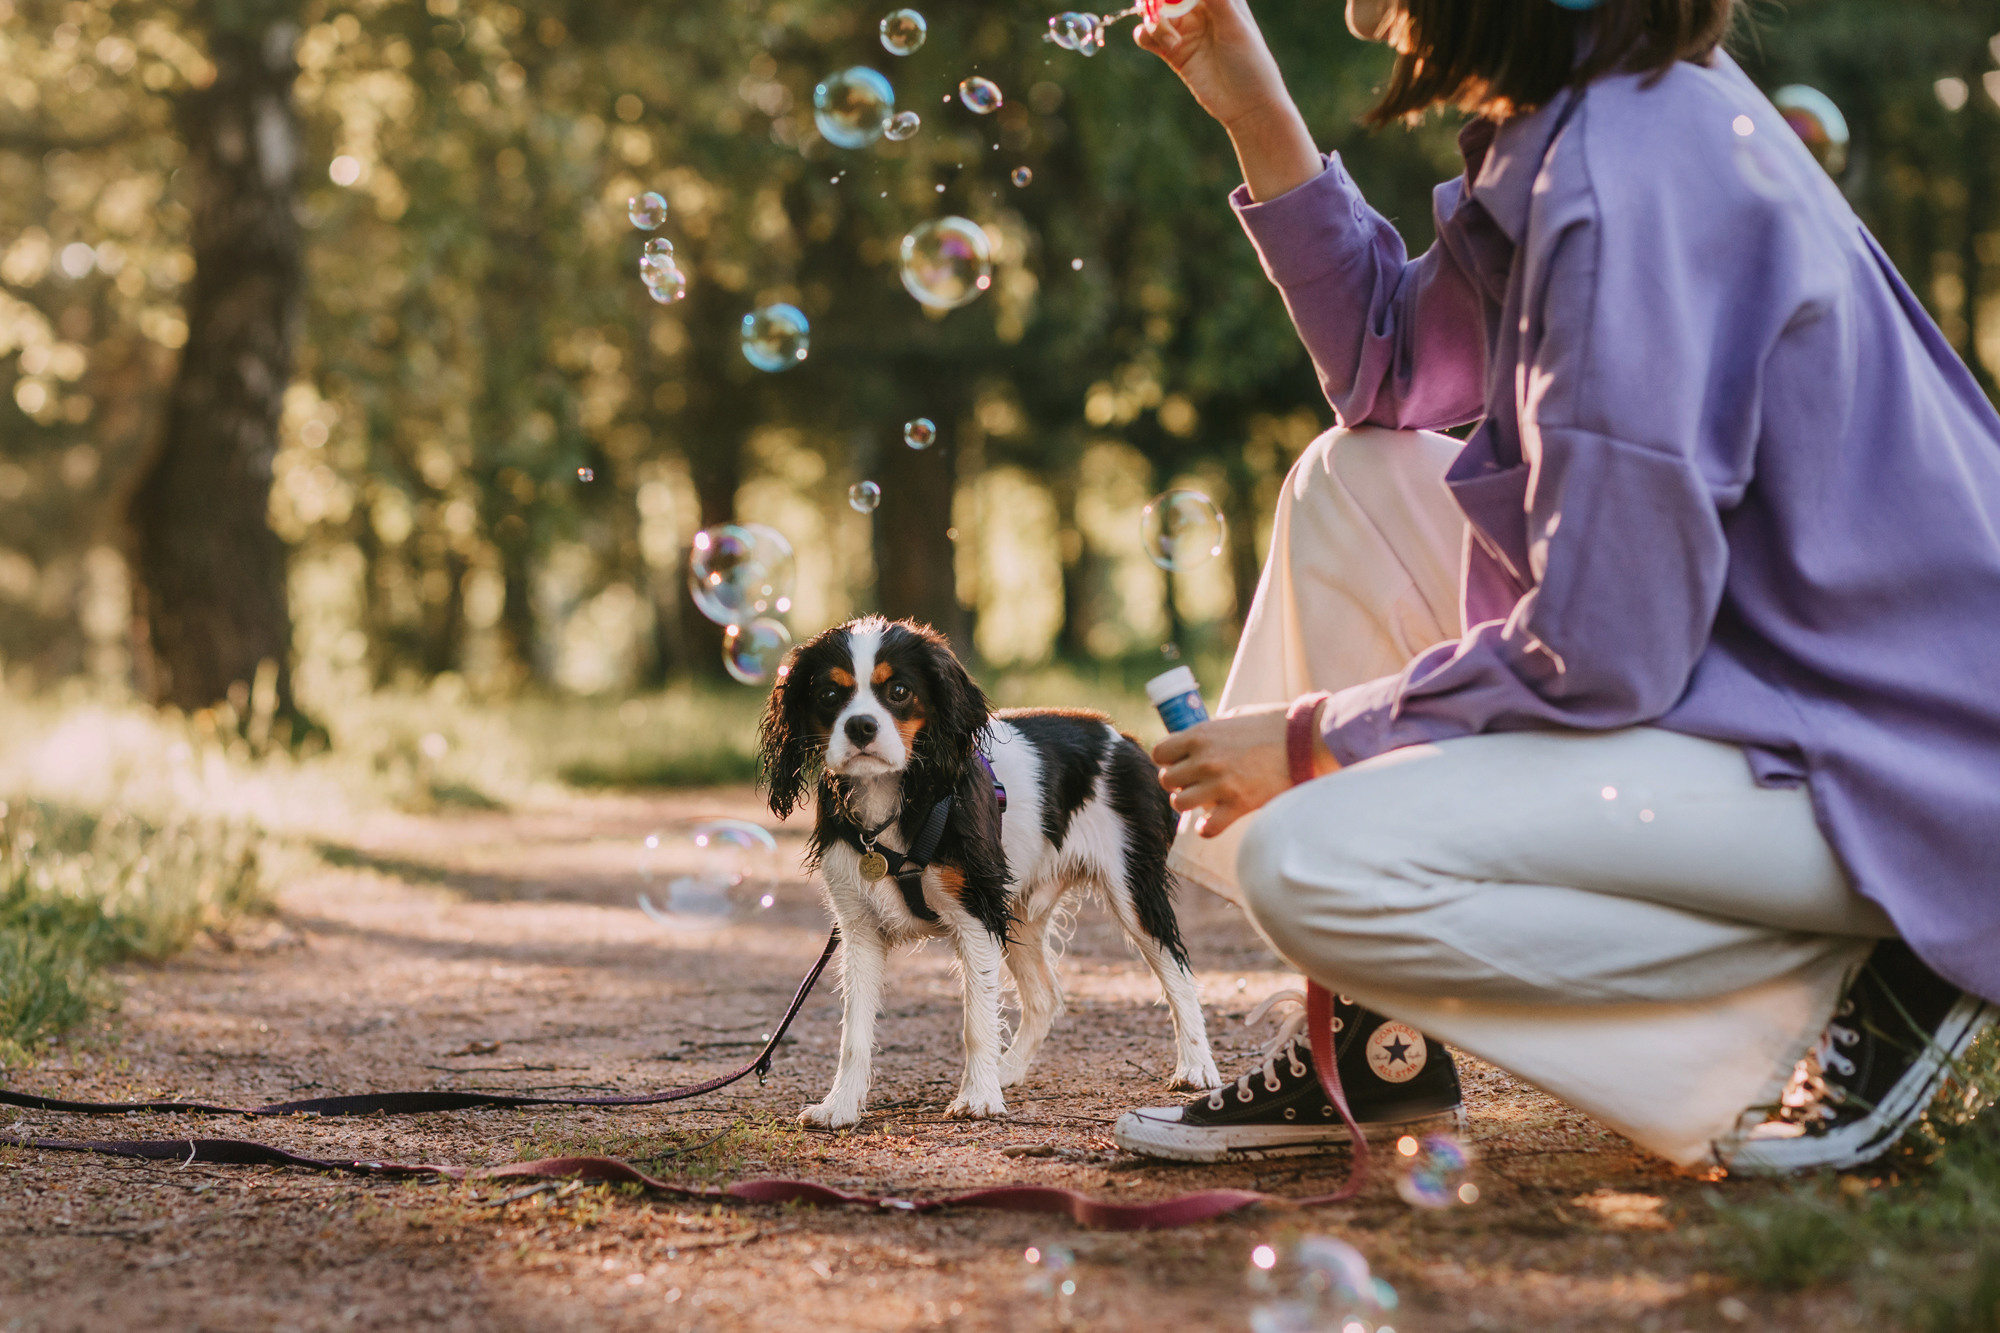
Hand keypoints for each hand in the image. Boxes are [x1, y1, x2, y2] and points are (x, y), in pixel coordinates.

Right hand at [1132, 0, 1291, 133]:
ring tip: (1172, 42)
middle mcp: (1199, 9)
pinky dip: (1146, 36)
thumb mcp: (1234, 26)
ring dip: (1153, 22)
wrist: (1247, 105)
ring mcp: (1184, 29)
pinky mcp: (1172, 51)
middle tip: (1154, 11)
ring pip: (1153, 13)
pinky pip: (1148, 36)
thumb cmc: (1250, 62)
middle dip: (1155, 0)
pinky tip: (1168, 46)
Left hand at [1152, 699, 1336, 838]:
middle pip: (1167, 779)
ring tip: (1203, 800)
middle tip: (1192, 782)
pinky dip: (1207, 828)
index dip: (1166, 759)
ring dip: (1189, 803)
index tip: (1177, 762)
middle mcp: (1204, 760)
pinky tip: (1213, 822)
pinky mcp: (1238, 805)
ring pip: (1180, 803)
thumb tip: (1197, 741)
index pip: (1160, 753)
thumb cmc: (1275, 725)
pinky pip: (1207, 827)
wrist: (1308, 741)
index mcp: (1200, 735)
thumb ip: (1213, 731)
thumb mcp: (1236, 718)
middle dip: (1177, 782)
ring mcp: (1220, 784)